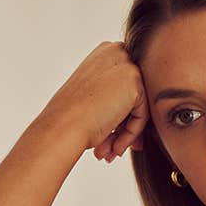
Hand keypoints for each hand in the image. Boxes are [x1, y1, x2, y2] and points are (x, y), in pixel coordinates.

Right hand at [40, 41, 148, 161]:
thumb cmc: (70, 117)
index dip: (120, 115)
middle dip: (123, 127)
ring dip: (125, 135)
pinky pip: (142, 115)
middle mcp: (117, 53)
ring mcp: (127, 66)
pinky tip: (115, 148)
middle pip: (134, 96)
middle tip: (112, 149)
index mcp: (105, 52)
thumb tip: (132, 110)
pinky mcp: (135, 82)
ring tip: (109, 152)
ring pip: (139, 108)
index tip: (111, 137)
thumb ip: (115, 95)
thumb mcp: (94, 97)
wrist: (63, 126)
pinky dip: (131, 135)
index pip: (126, 86)